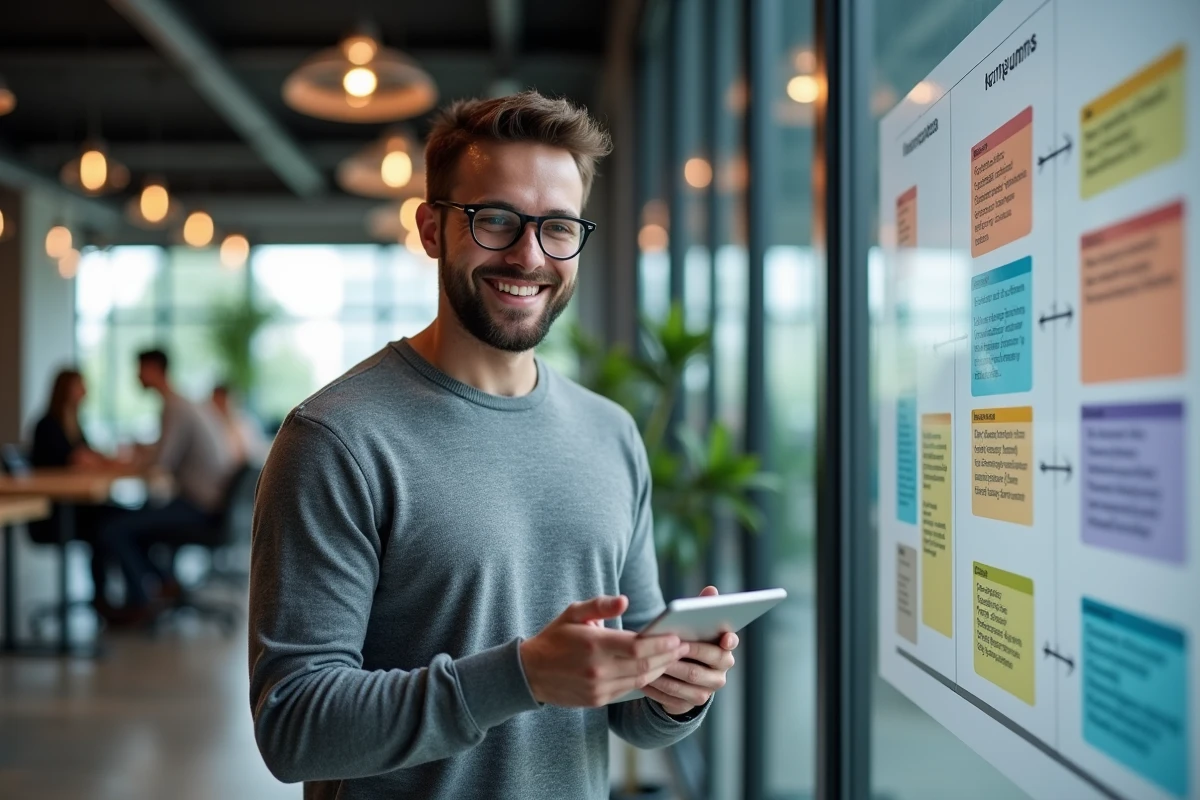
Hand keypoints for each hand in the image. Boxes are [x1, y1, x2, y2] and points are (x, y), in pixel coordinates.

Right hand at [519, 595, 689, 707]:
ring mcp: (598, 687)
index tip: (677, 637)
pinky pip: (627, 690)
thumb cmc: (555, 637)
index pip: (637, 647)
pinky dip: (644, 680)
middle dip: (667, 657)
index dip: (660, 644)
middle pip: (644, 666)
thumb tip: (625, 601)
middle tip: (684, 647)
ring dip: (659, 670)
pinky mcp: (597, 700)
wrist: (530, 673)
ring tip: (673, 658)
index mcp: (593, 645)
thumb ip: (600, 606)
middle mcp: (597, 669)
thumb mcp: (573, 613)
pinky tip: (653, 670)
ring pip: (639, 681)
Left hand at [642, 586, 738, 715]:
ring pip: (687, 682)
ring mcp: (707, 691)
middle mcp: (720, 673)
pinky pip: (673, 697)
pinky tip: (644, 679)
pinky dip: (658, 688)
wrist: (679, 676)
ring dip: (668, 671)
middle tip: (668, 646)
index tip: (723, 636)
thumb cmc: (687, 641)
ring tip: (649, 661)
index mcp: (724, 650)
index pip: (730, 643)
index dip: (728, 640)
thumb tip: (711, 590)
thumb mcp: (694, 625)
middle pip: (704, 664)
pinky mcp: (690, 705)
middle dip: (684, 654)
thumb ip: (703, 607)